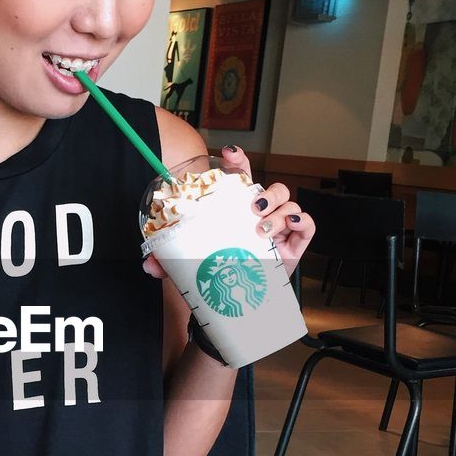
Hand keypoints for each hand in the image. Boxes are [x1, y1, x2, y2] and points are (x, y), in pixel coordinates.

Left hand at [141, 145, 315, 278]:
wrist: (243, 302)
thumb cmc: (222, 272)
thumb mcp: (194, 264)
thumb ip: (170, 263)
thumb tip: (149, 264)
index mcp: (236, 211)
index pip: (241, 178)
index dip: (238, 162)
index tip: (230, 154)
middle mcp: (261, 214)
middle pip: (271, 188)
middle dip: (265, 193)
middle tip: (251, 209)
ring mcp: (280, 228)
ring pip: (288, 202)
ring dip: (277, 211)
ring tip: (261, 228)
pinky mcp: (295, 243)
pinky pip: (306, 224)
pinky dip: (300, 221)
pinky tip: (289, 227)